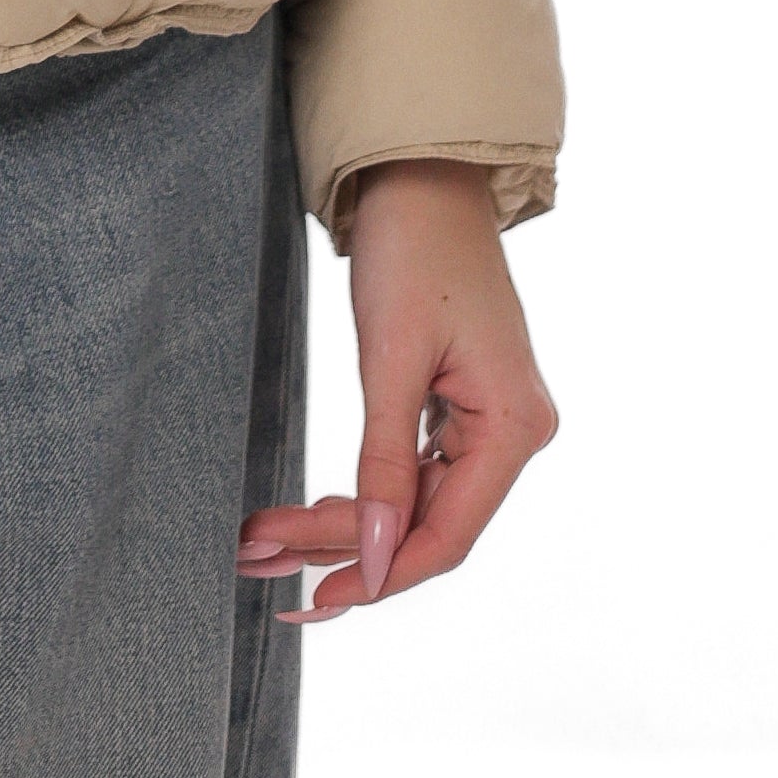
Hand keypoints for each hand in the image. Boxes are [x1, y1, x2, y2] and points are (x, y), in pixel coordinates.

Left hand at [237, 157, 556, 621]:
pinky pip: (410, 472)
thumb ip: (383, 461)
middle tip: (262, 562)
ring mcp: (489, 423)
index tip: (318, 600)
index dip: (382, 575)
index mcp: (515, 428)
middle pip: (425, 524)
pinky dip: (360, 492)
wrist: (421, 177)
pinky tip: (309, 515)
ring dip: (342, 526)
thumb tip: (372, 555)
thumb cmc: (413, 249)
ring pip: (412, 503)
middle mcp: (513, 434)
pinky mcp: (461, 407)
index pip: (448, 535)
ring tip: (266, 544)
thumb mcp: (390, 357)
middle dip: (342, 548)